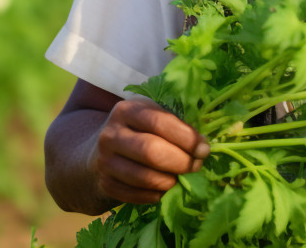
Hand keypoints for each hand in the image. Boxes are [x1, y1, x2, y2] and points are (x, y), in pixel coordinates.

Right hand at [89, 98, 209, 204]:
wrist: (101, 152)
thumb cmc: (139, 131)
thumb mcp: (152, 116)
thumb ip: (175, 125)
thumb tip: (202, 145)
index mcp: (127, 110)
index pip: (159, 123)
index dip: (186, 138)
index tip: (204, 149)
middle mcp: (110, 135)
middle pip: (150, 151)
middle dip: (180, 161)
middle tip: (196, 165)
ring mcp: (104, 161)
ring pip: (144, 177)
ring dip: (170, 181)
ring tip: (180, 177)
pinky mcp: (105, 184)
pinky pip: (136, 195)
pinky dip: (156, 194)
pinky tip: (164, 188)